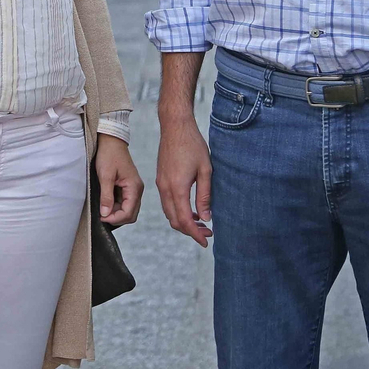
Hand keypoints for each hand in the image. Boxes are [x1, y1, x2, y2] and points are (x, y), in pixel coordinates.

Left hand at [94, 135, 143, 225]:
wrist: (111, 141)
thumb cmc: (109, 154)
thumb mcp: (105, 176)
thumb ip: (106, 196)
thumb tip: (105, 214)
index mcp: (134, 187)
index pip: (129, 212)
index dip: (115, 218)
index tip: (101, 217)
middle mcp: (136, 190)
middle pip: (130, 214)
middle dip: (116, 218)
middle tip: (102, 214)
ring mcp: (133, 189)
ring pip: (127, 210)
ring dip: (116, 212)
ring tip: (102, 208)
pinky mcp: (127, 187)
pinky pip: (124, 202)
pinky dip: (115, 206)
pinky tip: (106, 202)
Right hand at [156, 116, 211, 246]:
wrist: (175, 126)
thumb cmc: (192, 144)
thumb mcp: (205, 170)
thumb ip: (205, 196)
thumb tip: (206, 217)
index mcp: (177, 187)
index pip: (184, 220)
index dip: (195, 234)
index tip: (205, 241)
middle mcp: (165, 188)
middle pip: (174, 220)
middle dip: (190, 231)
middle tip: (207, 233)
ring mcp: (161, 184)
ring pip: (169, 213)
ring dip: (183, 221)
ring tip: (201, 222)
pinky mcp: (161, 180)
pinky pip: (167, 203)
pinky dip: (178, 211)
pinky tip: (190, 209)